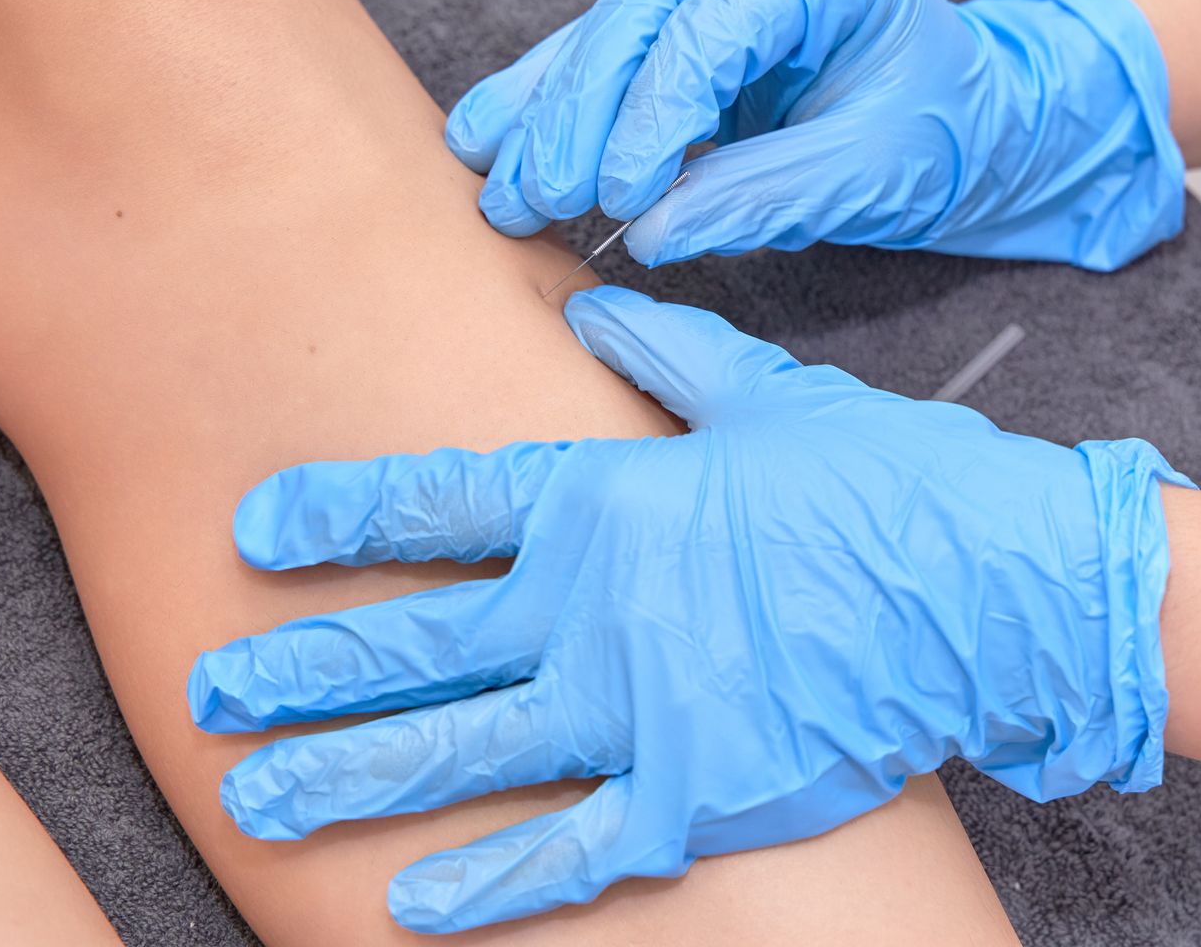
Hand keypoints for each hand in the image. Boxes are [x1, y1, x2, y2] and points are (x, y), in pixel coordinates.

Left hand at [188, 287, 1187, 931]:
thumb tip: (586, 313)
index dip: (338, 512)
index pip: (439, 501)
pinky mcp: (689, 794)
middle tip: (213, 691)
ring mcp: (633, 709)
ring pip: (456, 751)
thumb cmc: (882, 482)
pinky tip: (403, 905)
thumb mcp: (769, 395)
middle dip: (302, 666)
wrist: (988, 586)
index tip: (254, 527)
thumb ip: (664, 357)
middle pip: (415, 640)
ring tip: (257, 799)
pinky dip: (482, 883)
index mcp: (606, 498)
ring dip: (347, 776)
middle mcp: (593, 607)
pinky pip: (563, 849)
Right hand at [446, 0, 1183, 270]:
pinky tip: (490, 140)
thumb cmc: (944, 138)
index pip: (719, 21)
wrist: (976, 124)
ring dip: (548, 109)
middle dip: (581, 110)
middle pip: (645, 11)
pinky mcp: (689, 21)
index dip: (657, 109)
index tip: (621, 194)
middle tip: (533, 197)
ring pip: (611, 28)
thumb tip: (651, 233)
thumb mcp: (876, 176)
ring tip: (495, 183)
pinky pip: (609, 54)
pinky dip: (551, 100)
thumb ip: (767, 197)